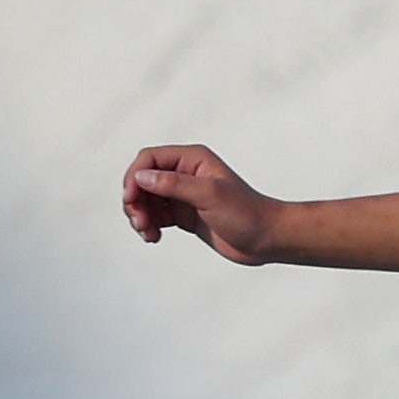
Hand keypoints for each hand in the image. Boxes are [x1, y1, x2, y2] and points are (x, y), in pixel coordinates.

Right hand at [121, 144, 280, 260]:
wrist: (267, 239)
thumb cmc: (246, 213)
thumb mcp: (209, 195)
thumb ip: (174, 184)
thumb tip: (141, 177)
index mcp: (192, 159)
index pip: (150, 159)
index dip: (134, 177)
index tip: (131, 200)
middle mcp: (185, 174)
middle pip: (144, 180)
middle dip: (135, 201)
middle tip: (140, 223)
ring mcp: (184, 195)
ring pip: (147, 200)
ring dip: (141, 216)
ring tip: (148, 234)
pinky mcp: (185, 215)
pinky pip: (157, 216)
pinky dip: (150, 225)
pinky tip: (153, 237)